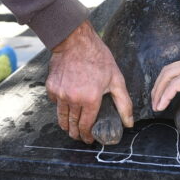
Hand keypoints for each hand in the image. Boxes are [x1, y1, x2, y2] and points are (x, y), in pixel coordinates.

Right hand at [46, 20, 133, 142]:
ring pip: (61, 116)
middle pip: (72, 124)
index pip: (86, 126)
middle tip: (79, 136)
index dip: (87, 136)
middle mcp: (73, 99)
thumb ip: (124, 103)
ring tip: (70, 127)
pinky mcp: (51, 87)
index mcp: (90, 99)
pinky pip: (54, 102)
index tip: (88, 139)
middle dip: (76, 133)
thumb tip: (129, 122)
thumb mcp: (116, 79)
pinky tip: (65, 103)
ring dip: (66, 124)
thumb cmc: (98, 57)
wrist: (76, 41)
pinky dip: (59, 105)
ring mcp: (59, 94)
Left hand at [151, 53, 179, 111]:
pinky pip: (175, 84)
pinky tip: (163, 104)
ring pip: (168, 76)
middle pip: (167, 70)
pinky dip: (166, 94)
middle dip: (158, 86)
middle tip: (154, 100)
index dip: (166, 80)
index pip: (176, 67)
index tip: (162, 93)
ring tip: (156, 105)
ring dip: (159, 91)